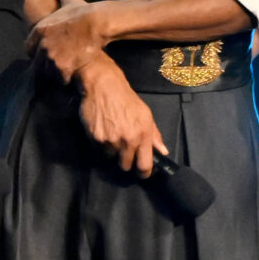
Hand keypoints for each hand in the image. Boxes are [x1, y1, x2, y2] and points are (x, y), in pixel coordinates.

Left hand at [27, 0, 107, 81]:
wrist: (96, 23)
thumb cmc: (82, 13)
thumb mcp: (68, 2)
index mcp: (39, 31)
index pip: (28, 49)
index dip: (36, 53)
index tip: (45, 53)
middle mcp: (42, 45)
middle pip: (37, 63)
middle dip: (45, 65)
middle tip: (57, 64)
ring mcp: (51, 57)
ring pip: (48, 73)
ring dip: (55, 73)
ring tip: (64, 70)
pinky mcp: (63, 67)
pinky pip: (60, 79)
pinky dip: (65, 78)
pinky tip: (71, 74)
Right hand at [74, 57, 165, 175]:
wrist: (103, 86)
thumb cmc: (127, 99)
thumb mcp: (145, 114)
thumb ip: (154, 135)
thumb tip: (163, 151)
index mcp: (143, 135)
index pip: (144, 166)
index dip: (143, 173)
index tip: (142, 173)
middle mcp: (127, 140)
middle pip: (125, 166)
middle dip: (125, 160)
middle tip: (123, 149)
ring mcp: (110, 140)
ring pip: (110, 158)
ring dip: (111, 151)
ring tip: (112, 135)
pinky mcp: (95, 138)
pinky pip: (98, 149)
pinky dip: (100, 144)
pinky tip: (102, 130)